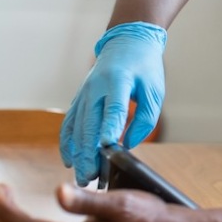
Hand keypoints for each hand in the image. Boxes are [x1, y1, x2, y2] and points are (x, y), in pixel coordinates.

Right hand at [59, 22, 166, 185]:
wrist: (127, 42)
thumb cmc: (144, 68)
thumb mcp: (154, 90)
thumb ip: (145, 118)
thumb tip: (127, 145)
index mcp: (118, 81)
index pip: (113, 109)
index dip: (109, 129)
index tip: (106, 149)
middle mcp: (95, 87)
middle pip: (89, 124)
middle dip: (88, 153)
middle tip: (90, 178)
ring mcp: (83, 93)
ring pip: (76, 128)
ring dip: (77, 154)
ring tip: (82, 177)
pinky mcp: (78, 99)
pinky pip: (69, 123)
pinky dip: (67, 143)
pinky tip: (69, 160)